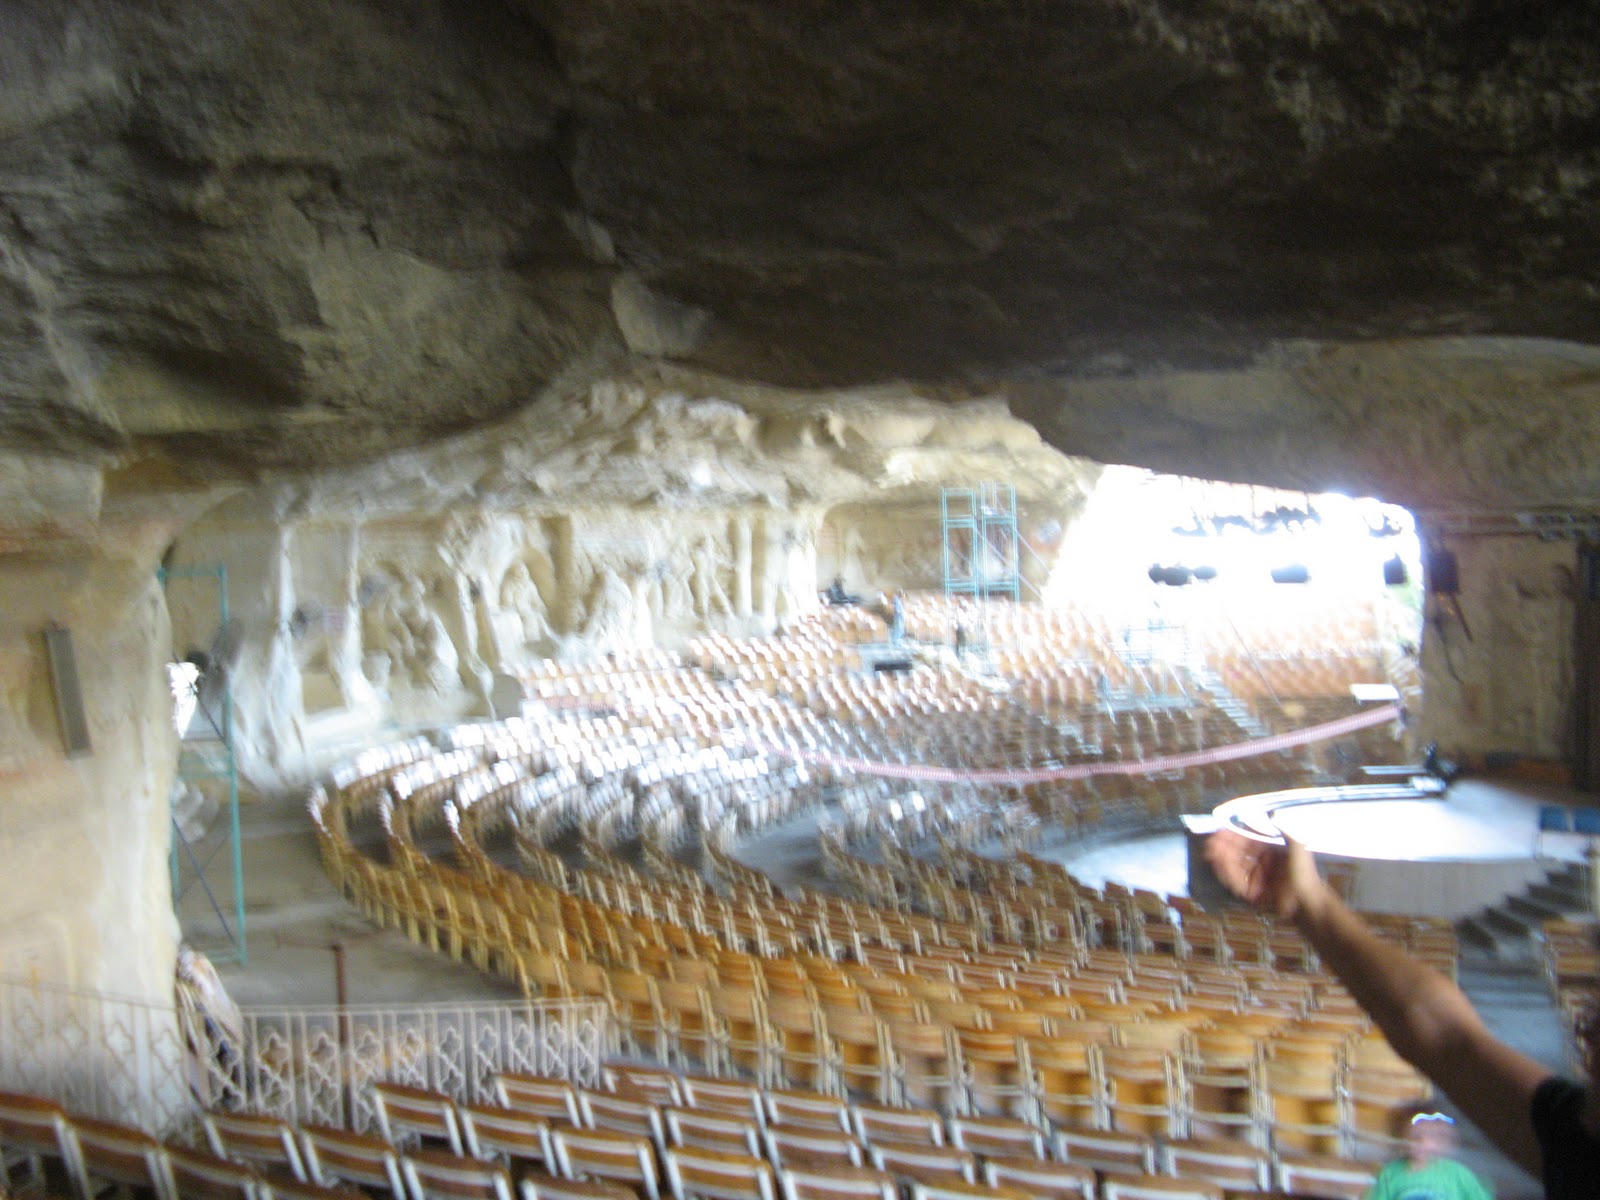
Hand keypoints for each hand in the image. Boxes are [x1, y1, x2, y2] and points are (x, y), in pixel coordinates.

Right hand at [1204, 828, 1322, 920]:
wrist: (1308, 899)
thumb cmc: (1304, 872)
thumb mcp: (1298, 845)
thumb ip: (1285, 829)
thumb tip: (1272, 813)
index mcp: (1269, 851)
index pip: (1247, 840)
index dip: (1234, 835)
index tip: (1222, 830)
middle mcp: (1260, 863)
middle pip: (1237, 853)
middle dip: (1223, 847)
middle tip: (1212, 842)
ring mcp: (1255, 878)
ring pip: (1234, 867)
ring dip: (1222, 859)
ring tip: (1212, 852)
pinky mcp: (1252, 893)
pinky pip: (1236, 882)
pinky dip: (1227, 873)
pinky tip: (1221, 865)